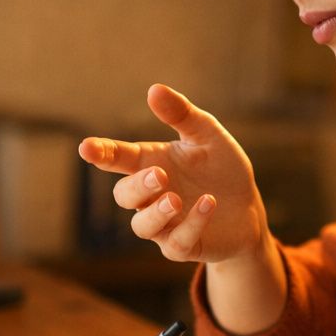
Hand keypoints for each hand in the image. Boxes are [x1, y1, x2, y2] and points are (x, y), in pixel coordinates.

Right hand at [80, 84, 271, 264]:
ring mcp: (164, 224)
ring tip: (175, 199)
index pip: (117, 158)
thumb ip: (182, 115)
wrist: (248, 208)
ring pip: (142, 226)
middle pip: (124, 196)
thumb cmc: (222, 168)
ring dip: (156, 212)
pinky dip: (192, 224)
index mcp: (150, 163)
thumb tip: (154, 89)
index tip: (86, 148)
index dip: (101, 153)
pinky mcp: (183, 246)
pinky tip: (209, 203)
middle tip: (160, 176)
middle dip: (138, 187)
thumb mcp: (207, 135)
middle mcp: (150, 196)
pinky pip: (177, 242)